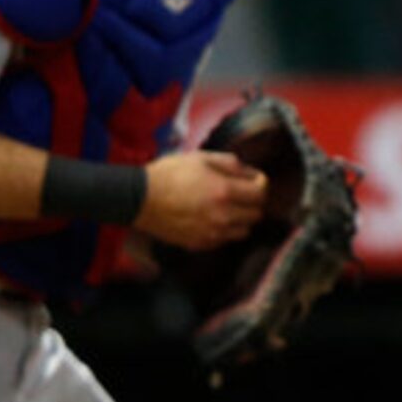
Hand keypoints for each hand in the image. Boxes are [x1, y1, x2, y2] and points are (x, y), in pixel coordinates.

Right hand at [137, 150, 267, 249]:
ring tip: (226, 207)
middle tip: (240, 193)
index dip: (260, 183)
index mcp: (225, 191)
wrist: (140, 199)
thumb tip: (250, 173)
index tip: (252, 180)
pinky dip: (224, 230)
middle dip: (252, 202)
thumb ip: (230, 164)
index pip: (261, 193)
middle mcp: (224, 216)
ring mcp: (212, 233)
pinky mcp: (201, 244)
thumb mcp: (200, 158)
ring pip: (244, 231)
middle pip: (256, 214)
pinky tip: (211, 218)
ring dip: (241, 219)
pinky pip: (224, 240)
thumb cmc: (169, 174)